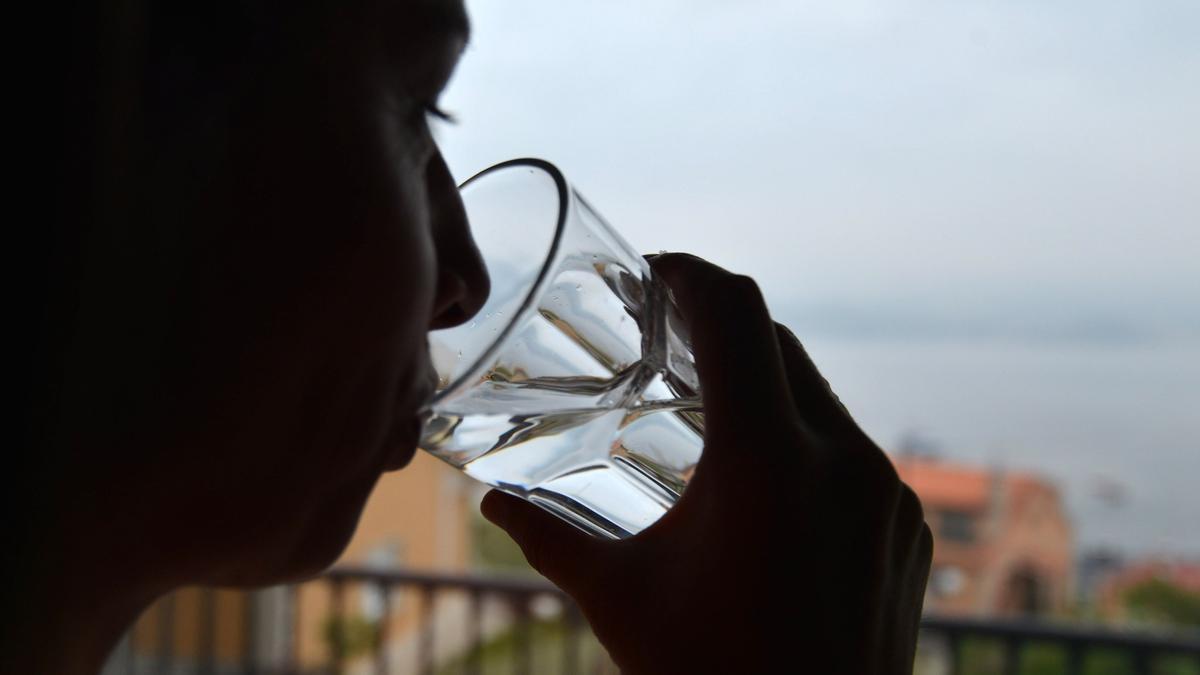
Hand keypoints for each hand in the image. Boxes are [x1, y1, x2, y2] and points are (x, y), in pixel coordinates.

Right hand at [481, 253, 931, 673]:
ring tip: (713, 409)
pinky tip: (768, 481)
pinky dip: (806, 438)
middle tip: (668, 335)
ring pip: (820, 396)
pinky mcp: (908, 529)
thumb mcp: (620, 599)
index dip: (691, 272)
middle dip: (721, 324)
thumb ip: (550, 537)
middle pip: (778, 342)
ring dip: (765, 382)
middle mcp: (842, 459)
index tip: (656, 268)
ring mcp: (887, 494)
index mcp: (766, 460)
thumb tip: (493, 502)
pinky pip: (853, 452)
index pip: (734, 312)